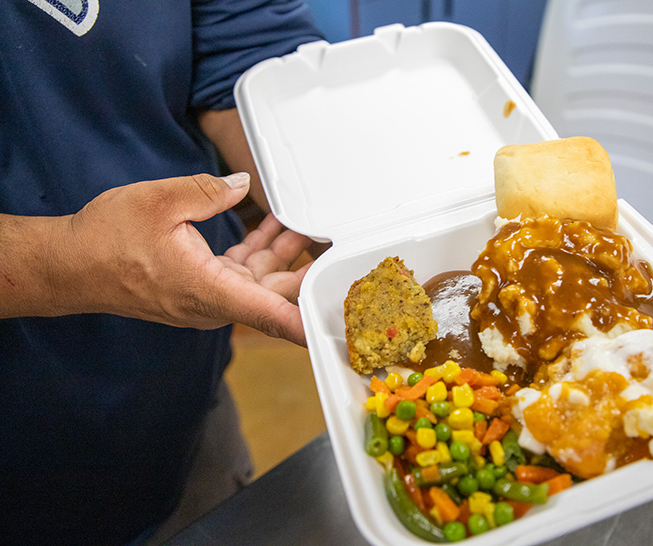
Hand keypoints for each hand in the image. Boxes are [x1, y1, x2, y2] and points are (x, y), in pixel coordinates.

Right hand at [56, 172, 313, 344]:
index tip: (332, 329)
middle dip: (301, 268)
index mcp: (207, 288)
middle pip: (272, 292)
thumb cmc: (106, 239)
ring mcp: (204, 298)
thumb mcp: (160, 201)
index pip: (268, 314)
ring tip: (300, 224)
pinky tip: (267, 227)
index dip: (303, 324)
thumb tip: (242, 187)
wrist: (69, 266)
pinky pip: (236, 274)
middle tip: (329, 243)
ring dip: (279, 254)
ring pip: (256, 281)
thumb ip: (209, 191)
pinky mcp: (197, 289)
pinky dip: (254, 253)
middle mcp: (210, 302)